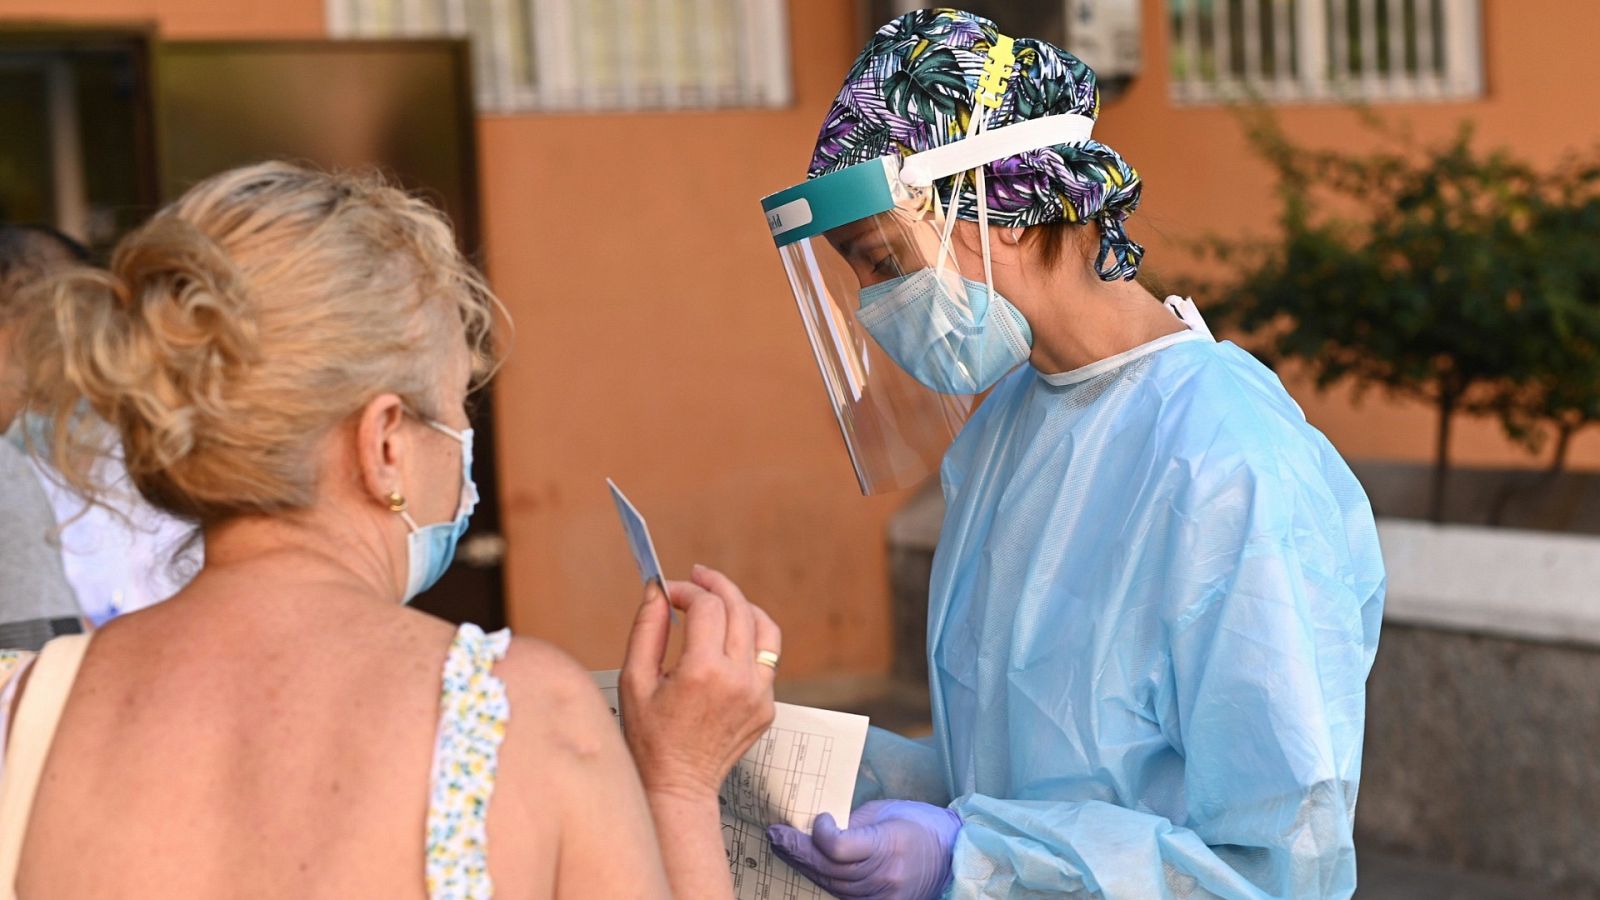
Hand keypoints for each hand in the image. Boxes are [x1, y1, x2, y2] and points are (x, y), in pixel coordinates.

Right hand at [620, 564, 779, 799]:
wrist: (679, 785)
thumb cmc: (650, 737)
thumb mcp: (635, 681)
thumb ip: (646, 630)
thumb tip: (657, 591)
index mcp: (703, 672)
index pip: (706, 607)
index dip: (686, 590)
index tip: (669, 593)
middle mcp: (738, 680)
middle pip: (739, 608)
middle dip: (715, 586)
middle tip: (697, 577)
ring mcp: (760, 694)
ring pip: (765, 628)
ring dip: (742, 606)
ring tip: (720, 600)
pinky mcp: (768, 705)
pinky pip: (767, 658)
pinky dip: (749, 640)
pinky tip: (727, 641)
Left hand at [768, 800, 960, 899]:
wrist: (953, 857)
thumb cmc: (920, 824)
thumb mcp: (886, 811)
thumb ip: (852, 822)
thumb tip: (816, 828)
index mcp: (889, 844)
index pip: (839, 848)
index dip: (820, 834)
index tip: (818, 818)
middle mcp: (885, 876)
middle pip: (829, 869)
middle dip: (797, 851)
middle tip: (775, 835)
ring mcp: (883, 896)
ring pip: (831, 885)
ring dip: (804, 866)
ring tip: (784, 848)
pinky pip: (842, 895)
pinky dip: (823, 880)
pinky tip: (808, 866)